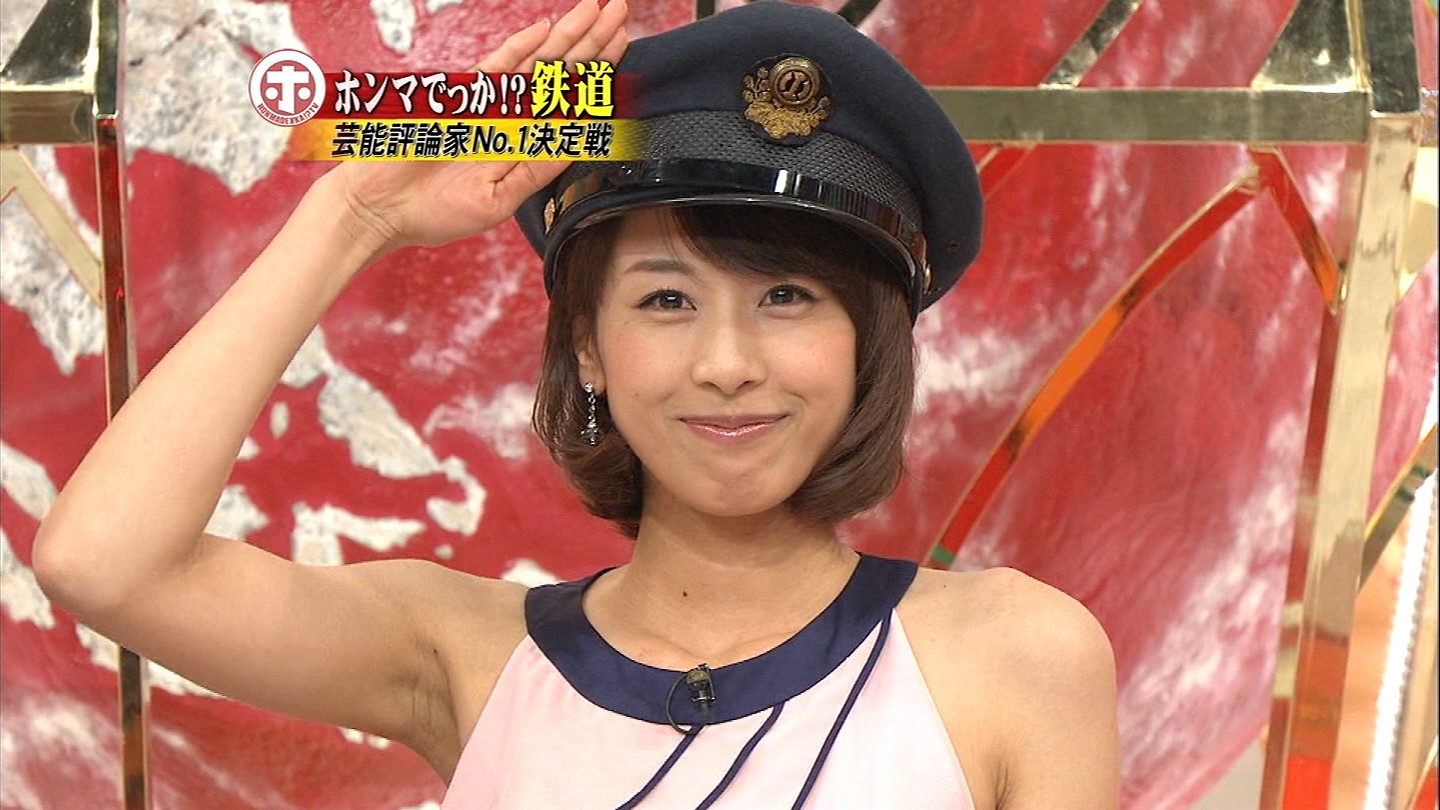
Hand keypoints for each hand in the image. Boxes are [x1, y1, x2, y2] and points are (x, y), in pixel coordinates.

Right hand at [326, 0, 628, 255]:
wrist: (380, 208)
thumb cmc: (433, 212)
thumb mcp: (499, 199)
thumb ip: (537, 170)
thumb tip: (579, 144)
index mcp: (523, 142)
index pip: (570, 103)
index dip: (598, 75)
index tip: (622, 48)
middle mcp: (511, 116)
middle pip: (561, 73)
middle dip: (593, 42)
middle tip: (621, 12)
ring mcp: (486, 103)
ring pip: (536, 63)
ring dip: (568, 36)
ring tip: (598, 9)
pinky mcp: (458, 97)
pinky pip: (495, 68)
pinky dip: (519, 49)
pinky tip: (545, 31)